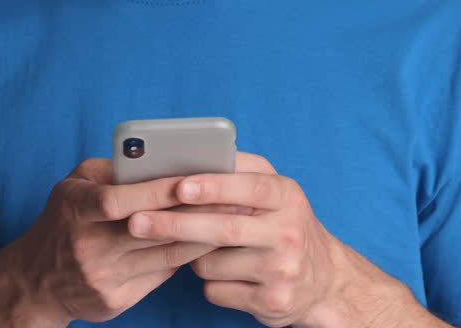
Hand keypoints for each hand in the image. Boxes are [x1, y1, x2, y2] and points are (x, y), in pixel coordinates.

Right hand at [1, 157, 221, 323]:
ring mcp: (103, 277)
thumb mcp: (72, 186)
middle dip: (193, 211)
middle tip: (232, 195)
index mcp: (74, 211)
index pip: (119, 200)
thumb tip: (154, 158)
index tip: (191, 178)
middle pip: (151, 229)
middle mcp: (87, 247)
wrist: (36, 282)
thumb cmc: (62, 221)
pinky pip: (162, 275)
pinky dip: (188, 257)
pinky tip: (211, 243)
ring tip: (233, 216)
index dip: (157, 191)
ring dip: (203, 235)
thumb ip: (109, 170)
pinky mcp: (117, 300)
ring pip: (166, 255)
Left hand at [125, 151, 412, 326]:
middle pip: (224, 227)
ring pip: (212, 262)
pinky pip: (217, 290)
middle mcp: (288, 231)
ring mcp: (282, 269)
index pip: (248, 185)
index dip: (212, 186)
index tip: (177, 186)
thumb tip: (181, 160)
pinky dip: (208, 282)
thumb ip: (238, 175)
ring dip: (192, 257)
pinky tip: (224, 275)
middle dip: (175, 224)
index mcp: (286, 195)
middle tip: (136, 221)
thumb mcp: (275, 194)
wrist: (324, 281)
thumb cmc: (282, 225)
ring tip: (202, 249)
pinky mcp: (272, 301)